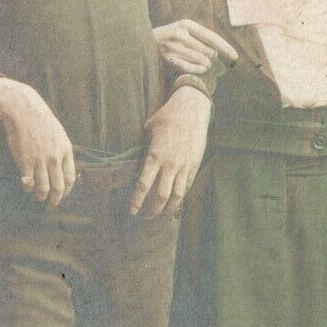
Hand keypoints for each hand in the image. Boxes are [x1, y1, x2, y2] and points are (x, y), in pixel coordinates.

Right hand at [0, 77, 76, 207]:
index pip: (70, 178)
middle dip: (55, 200)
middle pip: (59, 187)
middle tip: (51, 205)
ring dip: (41, 196)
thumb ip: (61, 150)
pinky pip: (29, 183)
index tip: (62, 196)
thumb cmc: (39, 120)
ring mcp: (40, 160)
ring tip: (38, 198)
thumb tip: (63, 166)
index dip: (67, 191)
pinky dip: (28, 188)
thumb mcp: (58, 133)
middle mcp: (55, 158)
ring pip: (43, 188)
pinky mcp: (25, 162)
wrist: (23, 110)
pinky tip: (27, 187)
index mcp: (66, 150)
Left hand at [129, 86, 211, 216]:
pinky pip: (187, 186)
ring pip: (177, 196)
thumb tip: (139, 156)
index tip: (131, 211)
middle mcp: (170, 164)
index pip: (143, 185)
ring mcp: (184, 166)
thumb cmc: (168, 116)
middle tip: (145, 217)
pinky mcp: (195, 165)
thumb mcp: (150, 129)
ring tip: (161, 216)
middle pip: (161, 196)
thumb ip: (145, 146)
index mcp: (155, 156)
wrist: (192, 109)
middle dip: (152, 211)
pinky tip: (175, 203)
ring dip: (168, 209)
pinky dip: (181, 197)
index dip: (136, 201)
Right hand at [153, 19, 238, 74]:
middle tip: (213, 63)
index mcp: (186, 24)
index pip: (212, 37)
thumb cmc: (168, 38)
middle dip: (214, 60)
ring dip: (206, 66)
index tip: (235, 57)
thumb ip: (200, 38)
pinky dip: (198, 71)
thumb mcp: (182, 30)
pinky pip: (191, 68)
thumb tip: (220, 53)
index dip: (226, 48)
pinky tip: (200, 70)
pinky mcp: (168, 59)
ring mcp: (173, 47)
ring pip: (202, 61)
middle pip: (209, 52)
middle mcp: (180, 34)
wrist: (142, 42)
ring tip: (205, 66)